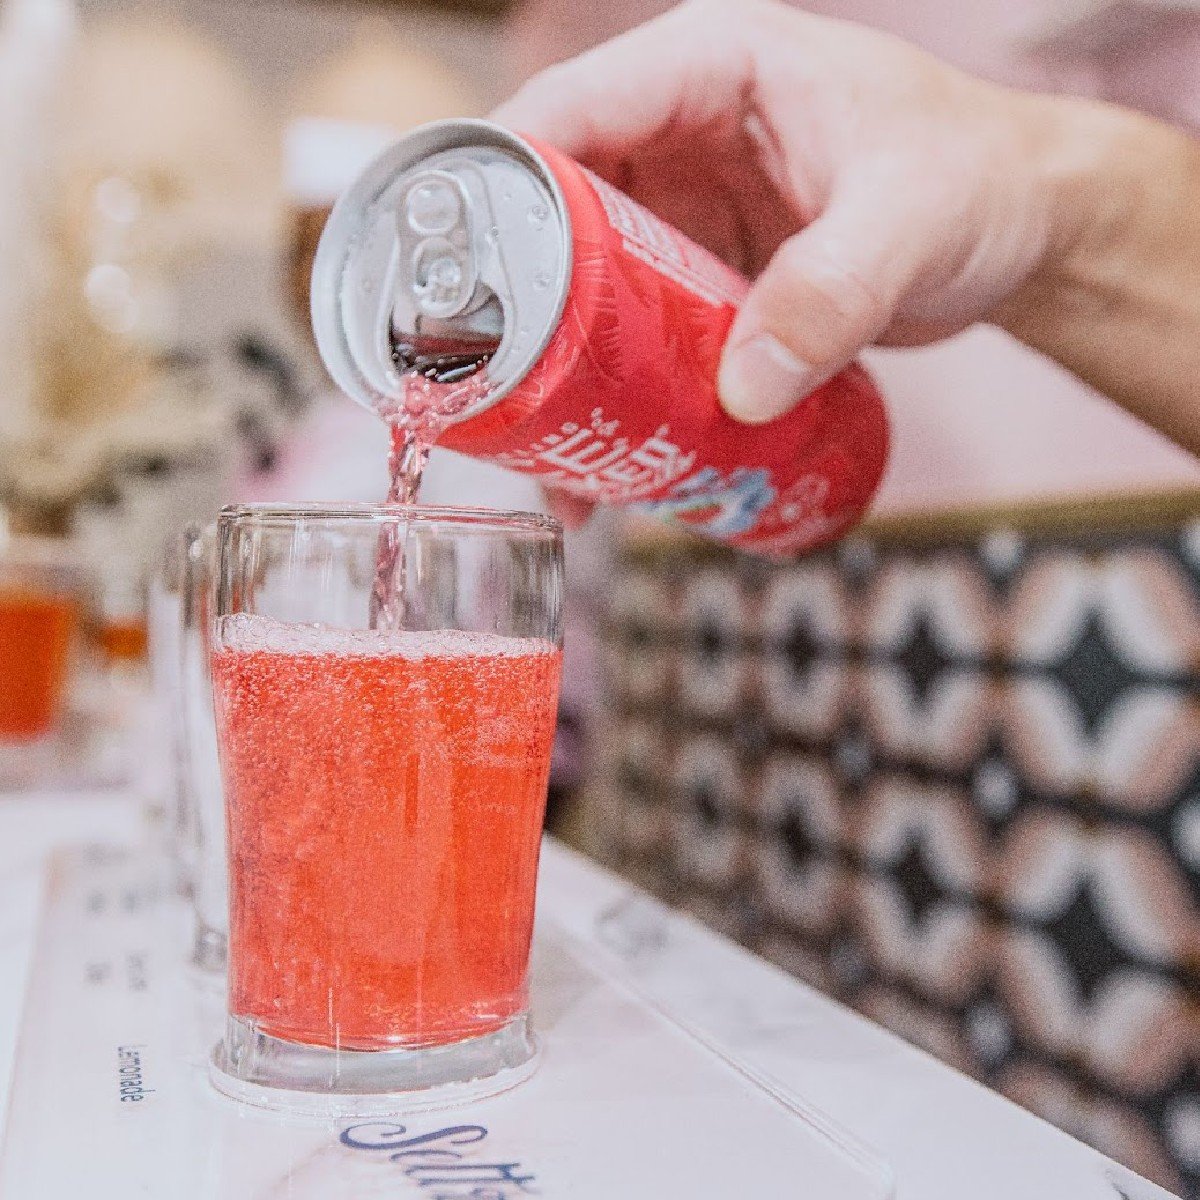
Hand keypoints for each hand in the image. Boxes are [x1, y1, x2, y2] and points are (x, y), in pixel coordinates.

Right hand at [495, 0, 1066, 428]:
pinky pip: (634, 333)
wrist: (1015, 232)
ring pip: (584, 286)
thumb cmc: (976, 180)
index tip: (457, 277)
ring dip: (562, 368)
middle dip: (519, 307)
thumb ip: (832, 293)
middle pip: (553, 214)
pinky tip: (611, 458)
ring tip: (548, 453)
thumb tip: (739, 390)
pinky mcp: (700, 280)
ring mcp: (684, 214)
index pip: (571, 108)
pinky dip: (618, 391)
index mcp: (709, 70)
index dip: (500, 187)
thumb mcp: (911, 221)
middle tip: (496, 394)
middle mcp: (677, 137)